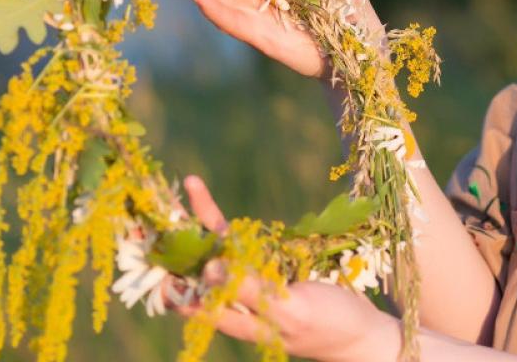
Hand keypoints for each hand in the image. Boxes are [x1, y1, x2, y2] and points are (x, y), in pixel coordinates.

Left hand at [175, 175, 398, 361]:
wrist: (361, 330)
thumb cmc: (328, 325)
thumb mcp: (291, 311)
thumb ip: (253, 292)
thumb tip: (210, 270)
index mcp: (237, 319)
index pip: (192, 297)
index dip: (171, 276)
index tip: (155, 247)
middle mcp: (238, 300)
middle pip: (199, 267)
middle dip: (179, 236)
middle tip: (161, 202)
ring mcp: (252, 279)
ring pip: (216, 247)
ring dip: (199, 218)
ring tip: (188, 186)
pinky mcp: (270, 264)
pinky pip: (240, 239)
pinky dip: (222, 219)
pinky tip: (204, 196)